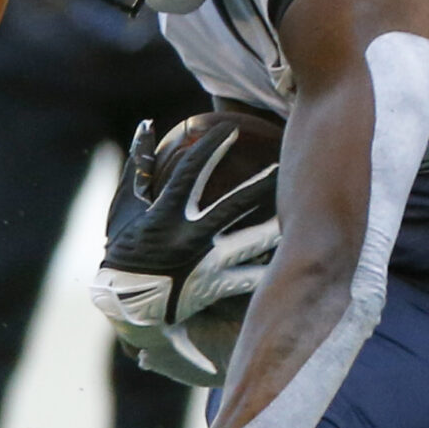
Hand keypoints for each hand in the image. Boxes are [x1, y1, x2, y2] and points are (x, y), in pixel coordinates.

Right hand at [92, 118, 279, 376]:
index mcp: (165, 214)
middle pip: (234, 206)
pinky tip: (297, 260)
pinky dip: (270, 269)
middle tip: (284, 166)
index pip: (191, 172)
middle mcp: (189, 237)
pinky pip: (249, 278)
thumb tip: (147, 124)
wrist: (126, 304)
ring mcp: (204, 263)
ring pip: (249, 244)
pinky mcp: (215, 287)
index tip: (232, 130)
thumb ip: (139, 167)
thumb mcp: (124, 207)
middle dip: (261, 185)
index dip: (211, 148)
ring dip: (276, 230)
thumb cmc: (124, 249)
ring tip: (304, 216)